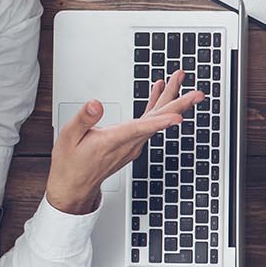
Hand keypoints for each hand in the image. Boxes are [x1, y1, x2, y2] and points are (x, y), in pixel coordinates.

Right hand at [45, 69, 203, 214]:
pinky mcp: (132, 143)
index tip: (180, 117)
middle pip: (158, 121)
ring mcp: (133, 144)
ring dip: (170, 99)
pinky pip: (149, 122)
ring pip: (156, 119)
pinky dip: (156, 106)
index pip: (141, 129)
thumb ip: (83, 119)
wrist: (75, 185)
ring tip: (178, 80)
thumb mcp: (68, 138)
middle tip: (197, 93)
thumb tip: (95, 104)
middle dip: (178, 104)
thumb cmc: (70, 162)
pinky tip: (160, 92)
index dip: (161, 122)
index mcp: (113, 141)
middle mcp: (129, 144)